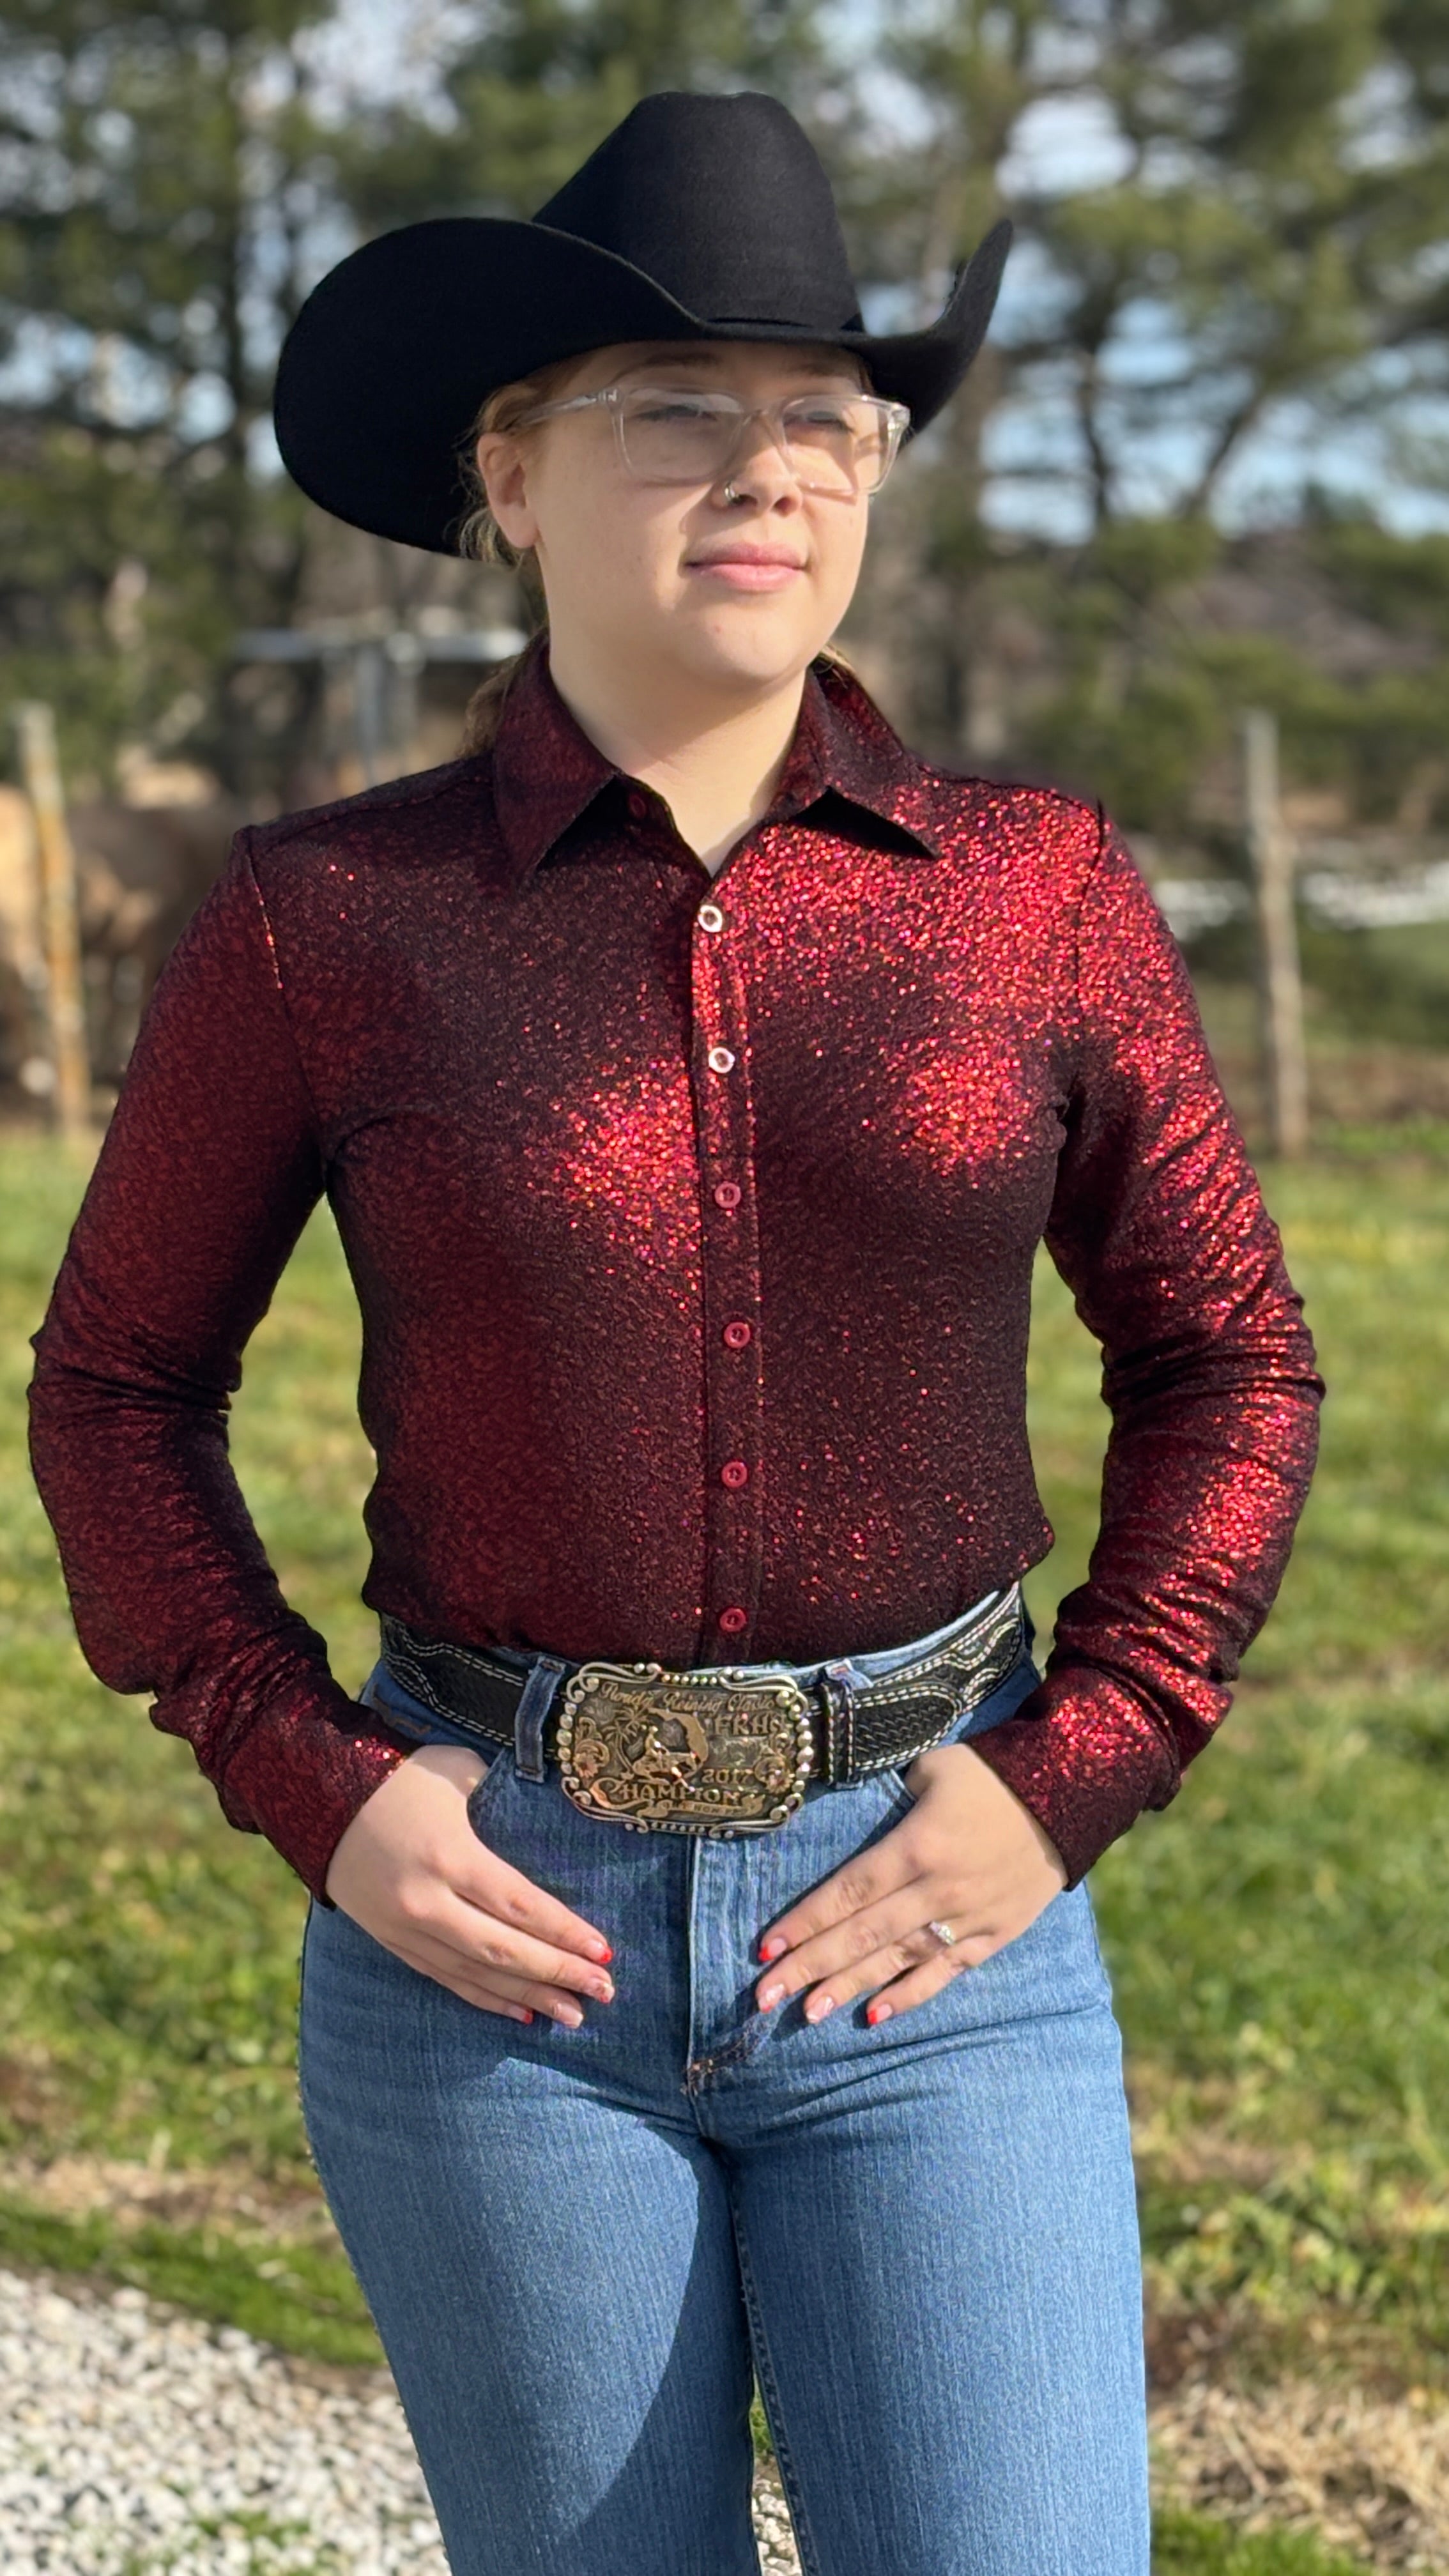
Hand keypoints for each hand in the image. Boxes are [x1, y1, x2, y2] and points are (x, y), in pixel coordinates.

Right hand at [324, 1744, 616, 2026]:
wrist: (314, 1796)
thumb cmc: (400, 1775)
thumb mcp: (457, 1771)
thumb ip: (502, 1797)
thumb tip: (547, 1813)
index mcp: (450, 1857)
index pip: (521, 1906)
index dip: (565, 1934)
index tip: (604, 1954)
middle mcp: (428, 1902)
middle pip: (505, 1950)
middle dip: (559, 1973)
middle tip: (604, 1993)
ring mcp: (406, 1928)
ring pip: (477, 1974)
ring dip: (529, 1996)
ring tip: (574, 2016)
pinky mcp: (392, 1941)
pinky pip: (446, 1978)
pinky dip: (485, 1997)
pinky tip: (521, 2012)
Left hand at [754, 1741, 1066, 2025]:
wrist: (1070, 1792)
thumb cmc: (990, 1773)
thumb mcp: (932, 1769)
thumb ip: (889, 1802)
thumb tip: (852, 1825)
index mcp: (917, 1844)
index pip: (848, 1890)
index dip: (805, 1920)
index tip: (765, 1948)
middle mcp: (938, 1887)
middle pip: (862, 1933)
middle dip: (809, 1966)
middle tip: (763, 1998)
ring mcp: (967, 1917)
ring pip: (898, 1959)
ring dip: (849, 1987)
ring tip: (806, 2015)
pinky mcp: (994, 1935)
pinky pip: (945, 1972)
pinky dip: (910, 1996)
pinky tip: (874, 2018)